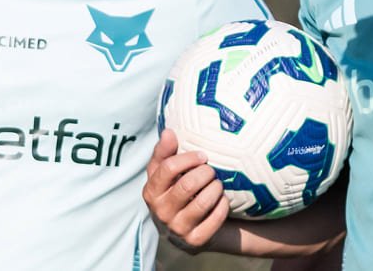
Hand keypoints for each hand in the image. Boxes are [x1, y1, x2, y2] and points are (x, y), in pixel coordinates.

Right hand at [142, 129, 229, 250]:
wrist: (188, 227)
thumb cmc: (176, 191)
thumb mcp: (167, 172)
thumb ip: (165, 152)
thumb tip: (168, 132)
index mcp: (151, 192)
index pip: (168, 169)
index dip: (188, 158)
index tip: (202, 155)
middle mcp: (161, 212)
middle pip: (187, 185)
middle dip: (205, 173)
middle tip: (211, 171)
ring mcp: (177, 228)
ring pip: (202, 203)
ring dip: (215, 188)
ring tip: (217, 184)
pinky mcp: (195, 240)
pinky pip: (215, 219)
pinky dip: (222, 206)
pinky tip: (222, 200)